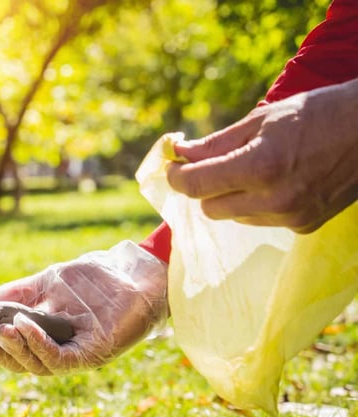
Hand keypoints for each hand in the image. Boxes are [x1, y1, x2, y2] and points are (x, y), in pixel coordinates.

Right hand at [0, 241, 167, 374]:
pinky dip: (39, 344)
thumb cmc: (95, 278)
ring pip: (39, 365)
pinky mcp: (94, 353)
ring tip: (1, 328)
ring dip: (17, 348)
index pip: (15, 350)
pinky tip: (24, 325)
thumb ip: (17, 294)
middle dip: (0, 351)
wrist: (134, 271)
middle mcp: (62, 351)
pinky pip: (61, 358)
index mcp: (50, 338)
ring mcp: (78, 354)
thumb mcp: (47, 283)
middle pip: (23, 363)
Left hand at [166, 76, 357, 233]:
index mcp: (261, 167)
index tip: (173, 166)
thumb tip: (179, 153)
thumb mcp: (262, 120)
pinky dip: (257, 204)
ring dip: (231, 196)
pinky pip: (260, 220)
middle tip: (212, 163)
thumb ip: (216, 143)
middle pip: (210, 207)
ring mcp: (291, 216)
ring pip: (233, 216)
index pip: (197, 186)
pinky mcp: (304, 226)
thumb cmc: (319, 113)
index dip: (177, 177)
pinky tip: (279, 180)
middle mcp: (275, 199)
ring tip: (257, 167)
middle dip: (205, 186)